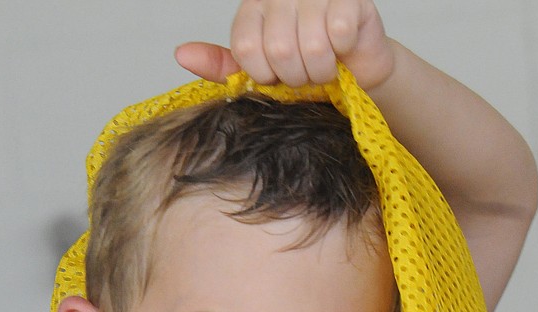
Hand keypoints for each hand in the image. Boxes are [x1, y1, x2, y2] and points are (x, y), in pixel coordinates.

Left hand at [175, 0, 395, 90]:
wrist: (356, 72)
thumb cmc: (306, 70)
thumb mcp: (260, 72)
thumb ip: (222, 66)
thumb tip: (181, 55)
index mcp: (255, 7)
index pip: (246, 48)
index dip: (264, 75)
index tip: (277, 76)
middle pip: (278, 50)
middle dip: (295, 78)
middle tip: (306, 75)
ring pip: (310, 47)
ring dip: (320, 72)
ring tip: (324, 67)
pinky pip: (339, 36)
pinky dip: (342, 55)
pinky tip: (342, 51)